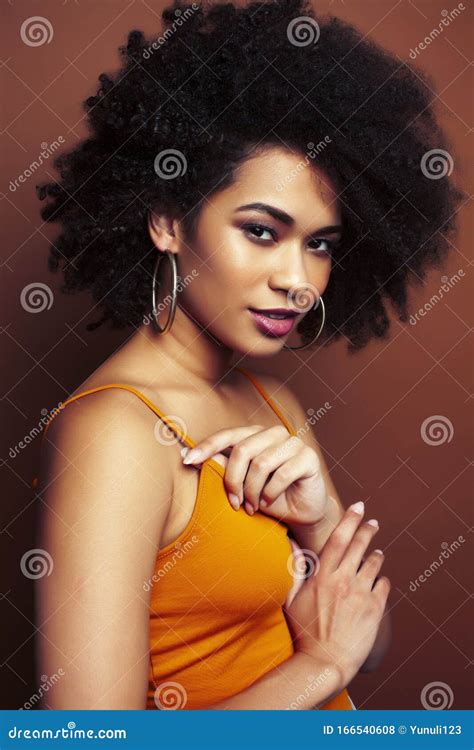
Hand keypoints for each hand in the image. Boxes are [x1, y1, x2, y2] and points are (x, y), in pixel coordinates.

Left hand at [182, 424, 328, 524]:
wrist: (301, 513)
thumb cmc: (268, 497)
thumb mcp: (241, 485)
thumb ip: (223, 468)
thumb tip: (191, 456)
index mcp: (255, 435)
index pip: (228, 435)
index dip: (207, 446)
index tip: (187, 460)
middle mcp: (274, 433)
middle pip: (242, 451)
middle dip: (233, 481)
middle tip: (234, 503)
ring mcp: (294, 443)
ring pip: (261, 463)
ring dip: (252, 491)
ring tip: (252, 507)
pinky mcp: (309, 457)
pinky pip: (282, 474)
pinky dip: (271, 493)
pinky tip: (268, 502)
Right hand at [284, 501, 390, 687]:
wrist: (325, 663)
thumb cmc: (305, 632)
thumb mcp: (291, 599)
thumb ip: (294, 570)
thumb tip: (291, 545)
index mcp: (323, 576)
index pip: (338, 539)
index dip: (350, 520)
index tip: (358, 506)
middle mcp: (343, 581)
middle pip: (360, 545)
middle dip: (368, 529)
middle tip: (373, 522)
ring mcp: (361, 594)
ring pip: (374, 564)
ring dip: (376, 555)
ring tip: (377, 552)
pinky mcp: (375, 609)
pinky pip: (384, 585)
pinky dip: (382, 579)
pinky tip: (379, 579)